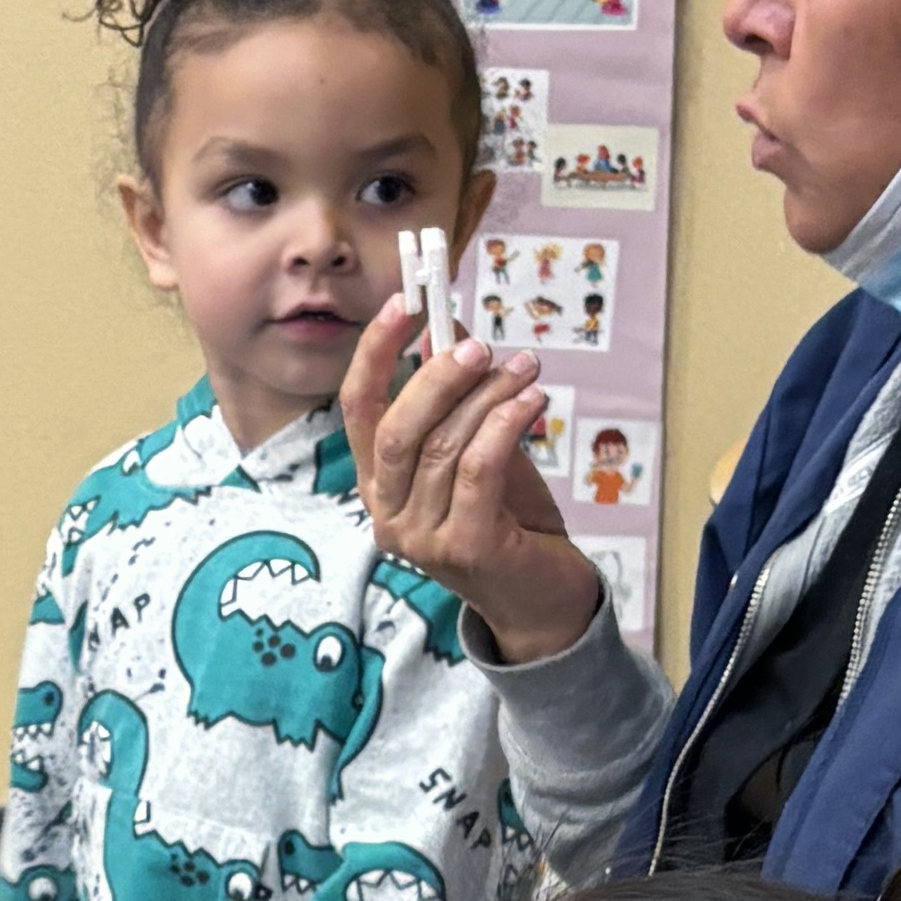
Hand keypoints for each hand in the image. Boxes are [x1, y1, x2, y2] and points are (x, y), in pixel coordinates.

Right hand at [340, 300, 602, 662]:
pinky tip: (533, 403)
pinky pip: (478, 469)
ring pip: (443, 446)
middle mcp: (387, 512)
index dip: (375, 352)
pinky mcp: (462, 548)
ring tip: (525, 368)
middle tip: (479, 346)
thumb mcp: (480, 448)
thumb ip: (461, 401)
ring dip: (488, 397)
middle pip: (395, 428)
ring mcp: (419, 537)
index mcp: (380, 483)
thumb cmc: (510, 519)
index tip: (405, 302)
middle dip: (437, 377)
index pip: (358, 409)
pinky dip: (505, 425)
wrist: (543, 597)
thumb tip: (453, 332)